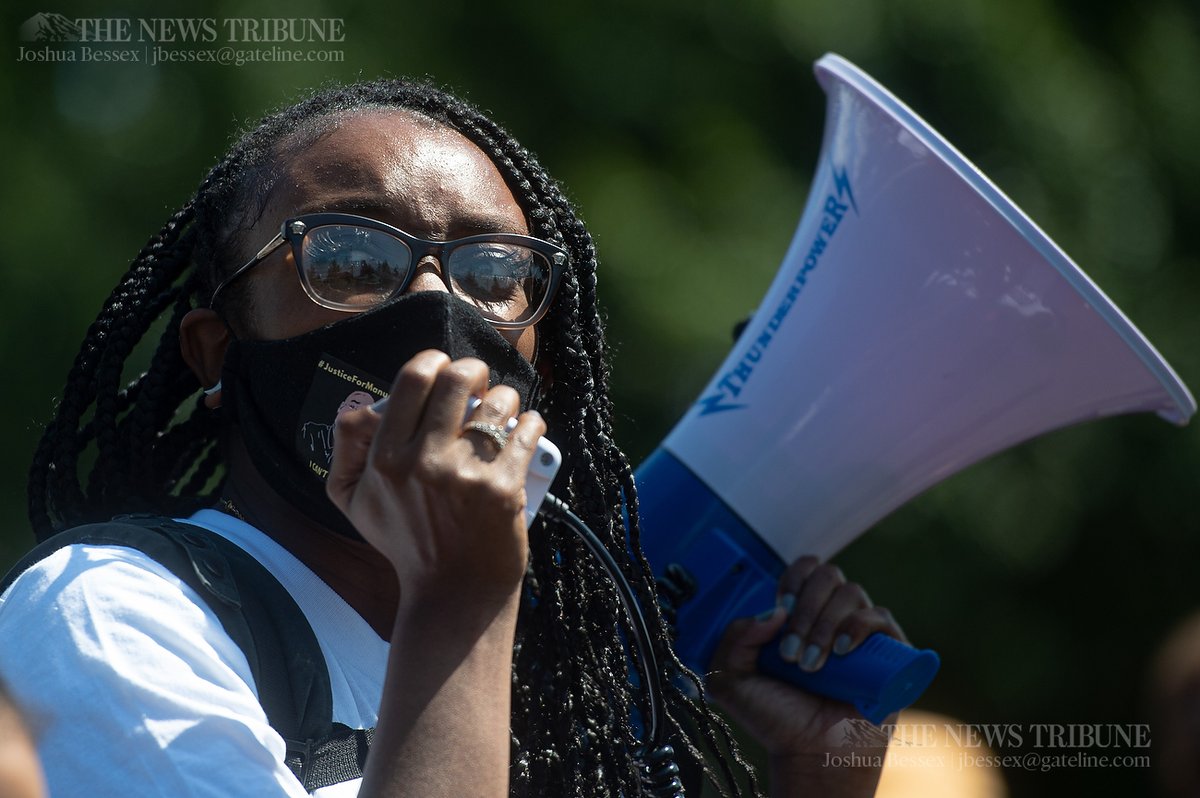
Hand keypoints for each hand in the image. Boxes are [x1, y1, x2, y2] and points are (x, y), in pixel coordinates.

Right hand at [325, 350, 545, 608]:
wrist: (452, 593)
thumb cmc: (406, 543)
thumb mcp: (352, 500)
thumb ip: (346, 448)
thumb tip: (362, 404)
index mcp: (386, 459)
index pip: (412, 379)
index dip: (433, 361)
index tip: (443, 368)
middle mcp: (424, 462)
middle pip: (456, 379)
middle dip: (473, 370)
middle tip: (478, 382)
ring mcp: (466, 475)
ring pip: (497, 402)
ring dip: (505, 397)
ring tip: (503, 409)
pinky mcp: (504, 488)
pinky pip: (526, 433)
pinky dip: (532, 423)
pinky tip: (528, 427)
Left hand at [706, 556, 903, 758]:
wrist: (810, 754)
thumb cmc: (775, 717)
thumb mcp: (732, 678)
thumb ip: (735, 637)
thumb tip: (775, 611)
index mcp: (800, 612)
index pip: (805, 568)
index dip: (793, 579)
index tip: (780, 610)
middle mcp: (832, 615)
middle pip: (827, 575)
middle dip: (805, 609)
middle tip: (791, 653)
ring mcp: (861, 631)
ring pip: (851, 592)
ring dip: (825, 624)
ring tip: (812, 666)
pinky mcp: (889, 652)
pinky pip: (881, 618)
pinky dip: (858, 627)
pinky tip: (840, 652)